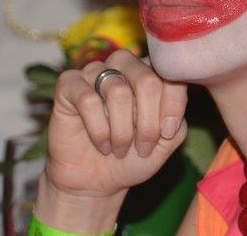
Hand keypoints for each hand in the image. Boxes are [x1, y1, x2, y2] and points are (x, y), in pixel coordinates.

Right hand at [38, 49, 187, 220]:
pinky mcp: (69, 84)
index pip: (170, 74)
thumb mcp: (164, 145)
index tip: (167, 133)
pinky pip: (87, 100)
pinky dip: (98, 129)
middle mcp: (123, 65)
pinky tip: (102, 144)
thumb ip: (177, 124)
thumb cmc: (132, 158)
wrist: (95, 181)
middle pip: (147, 80)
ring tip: (119, 149)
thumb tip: (173, 113)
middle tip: (143, 147)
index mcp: (150, 71)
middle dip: (148, 122)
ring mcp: (94, 71)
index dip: (173, 105)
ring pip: (117, 91)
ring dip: (122, 130)